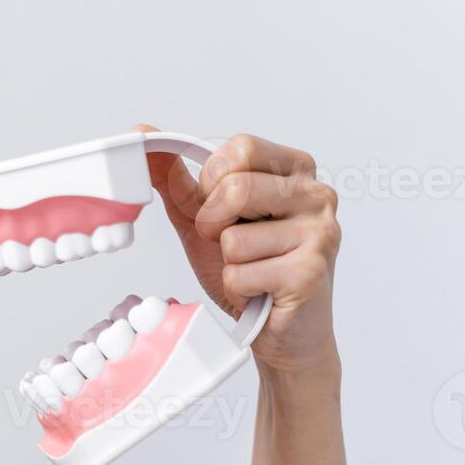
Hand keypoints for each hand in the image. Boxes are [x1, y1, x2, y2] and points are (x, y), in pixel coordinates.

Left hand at [137, 124, 341, 376]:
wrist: (281, 331)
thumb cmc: (250, 271)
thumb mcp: (206, 219)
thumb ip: (178, 179)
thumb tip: (143, 132)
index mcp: (295, 170)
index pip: (238, 149)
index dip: (211, 184)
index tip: (221, 209)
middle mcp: (317, 194)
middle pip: (235, 187)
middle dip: (213, 224)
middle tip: (231, 246)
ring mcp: (320, 232)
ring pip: (232, 237)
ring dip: (227, 263)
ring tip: (252, 271)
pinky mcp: (310, 272)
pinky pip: (238, 273)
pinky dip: (236, 289)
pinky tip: (260, 293)